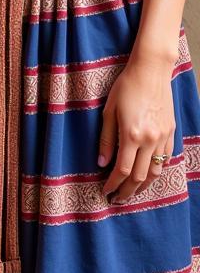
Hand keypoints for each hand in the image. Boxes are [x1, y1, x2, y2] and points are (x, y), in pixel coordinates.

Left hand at [99, 54, 175, 203]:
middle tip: (117, 200)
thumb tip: (101, 162)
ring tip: (131, 193)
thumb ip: (105, 138)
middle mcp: (150, 140)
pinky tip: (147, 175)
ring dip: (143, 186)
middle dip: (127, 191)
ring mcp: (163, 138)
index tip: (105, 192)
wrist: (150, 72)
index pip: (123, 170)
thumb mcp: (108, 110)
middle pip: (140, 177)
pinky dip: (155, 171)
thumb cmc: (125, 87)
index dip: (113, 184)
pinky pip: (165, 160)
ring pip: (155, 172)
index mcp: (132, 134)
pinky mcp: (171, 134)